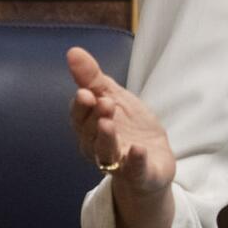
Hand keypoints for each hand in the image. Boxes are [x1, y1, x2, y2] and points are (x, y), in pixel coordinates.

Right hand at [67, 47, 176, 198]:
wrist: (155, 159)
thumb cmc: (128, 127)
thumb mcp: (113, 97)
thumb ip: (93, 78)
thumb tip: (73, 51)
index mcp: (89, 128)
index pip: (79, 117)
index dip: (81, 106)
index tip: (86, 92)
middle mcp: (97, 148)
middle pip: (90, 135)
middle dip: (95, 118)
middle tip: (104, 102)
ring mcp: (118, 164)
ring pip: (106, 153)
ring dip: (106, 139)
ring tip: (108, 123)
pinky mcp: (139, 175)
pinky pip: (134, 170)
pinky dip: (135, 161)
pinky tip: (138, 150)